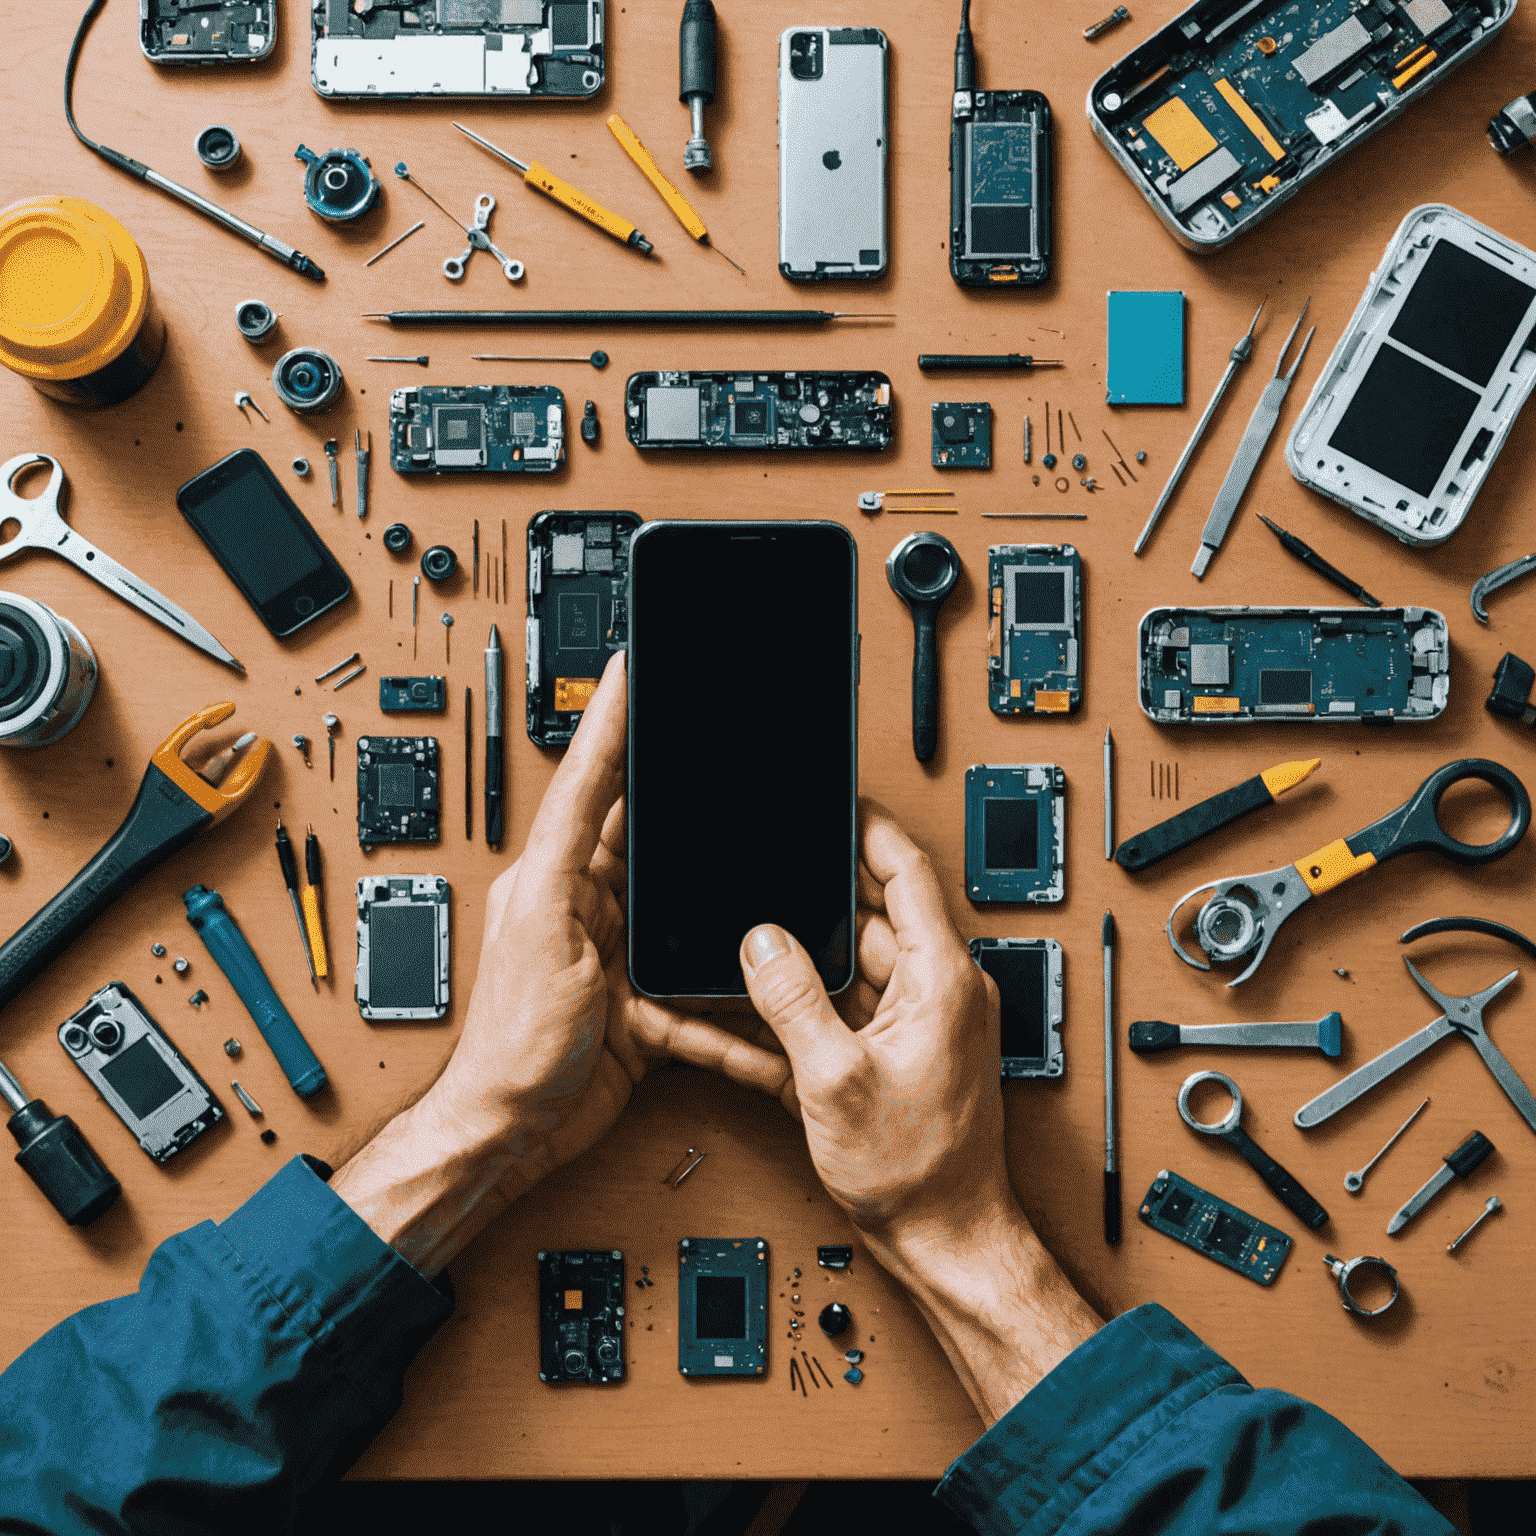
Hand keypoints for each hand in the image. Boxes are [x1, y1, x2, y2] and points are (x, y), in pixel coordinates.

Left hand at [333, 651, 791, 1275]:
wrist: (514, 1130)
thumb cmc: (512, 1037)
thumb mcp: (544, 919)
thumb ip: (572, 839)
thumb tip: (591, 758)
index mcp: (562, 872)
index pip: (601, 782)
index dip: (623, 723)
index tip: (642, 668)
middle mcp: (594, 906)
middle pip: (664, 847)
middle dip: (705, 820)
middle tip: (742, 769)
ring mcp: (624, 958)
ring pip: (693, 920)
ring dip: (729, 917)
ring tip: (768, 886)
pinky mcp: (649, 1010)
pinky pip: (702, 995)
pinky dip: (732, 1006)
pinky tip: (758, 1005)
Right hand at [739, 801, 1099, 1421]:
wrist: (941, 1243)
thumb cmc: (920, 1174)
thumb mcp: (836, 1079)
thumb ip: (792, 1001)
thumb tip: (761, 942)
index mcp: (940, 979)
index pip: (906, 872)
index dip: (867, 828)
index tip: (833, 798)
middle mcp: (930, 993)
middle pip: (859, 920)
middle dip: (806, 900)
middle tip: (758, 870)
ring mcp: (903, 1027)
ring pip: (836, 970)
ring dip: (788, 964)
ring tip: (731, 945)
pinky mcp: (875, 1060)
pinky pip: (827, 1018)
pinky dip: (786, 1014)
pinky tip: (733, 1013)